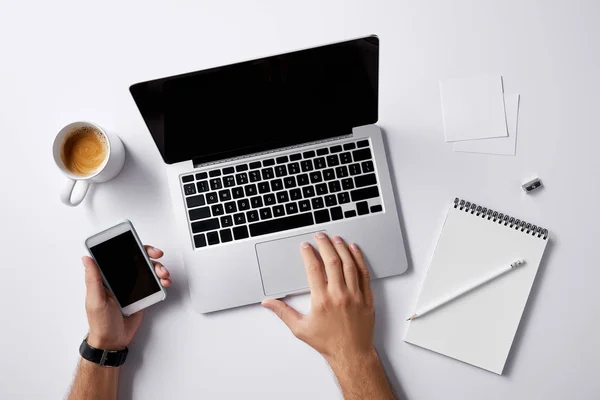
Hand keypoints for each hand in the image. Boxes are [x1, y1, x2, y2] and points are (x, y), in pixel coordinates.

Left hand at [82, 246, 171, 350]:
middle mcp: (120, 279)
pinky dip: (161, 281)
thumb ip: (93, 278)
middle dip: (150, 255)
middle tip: (157, 256)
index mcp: (107, 277)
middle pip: (138, 259)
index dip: (131, 247)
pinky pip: (153, 284)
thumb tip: (87, 259)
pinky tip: (164, 282)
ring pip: (148, 270)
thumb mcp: (95, 300)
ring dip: (158, 268)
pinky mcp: (141, 295)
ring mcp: (132, 287)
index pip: (120, 256)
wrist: (113, 341)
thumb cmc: (100, 323)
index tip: (141, 246)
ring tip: (163, 275)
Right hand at [261, 233, 374, 366]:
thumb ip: (283, 312)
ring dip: (342, 248)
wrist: (351, 354)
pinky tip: (354, 250)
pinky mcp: (366, 297)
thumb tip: (268, 303)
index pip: (314, 269)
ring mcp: (355, 295)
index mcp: (322, 300)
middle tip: (320, 236)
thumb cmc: (328, 342)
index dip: (308, 254)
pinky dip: (359, 259)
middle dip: (325, 244)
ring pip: (349, 264)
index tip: (306, 246)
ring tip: (336, 238)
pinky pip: (363, 273)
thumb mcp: (300, 329)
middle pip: (332, 261)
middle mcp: (339, 294)